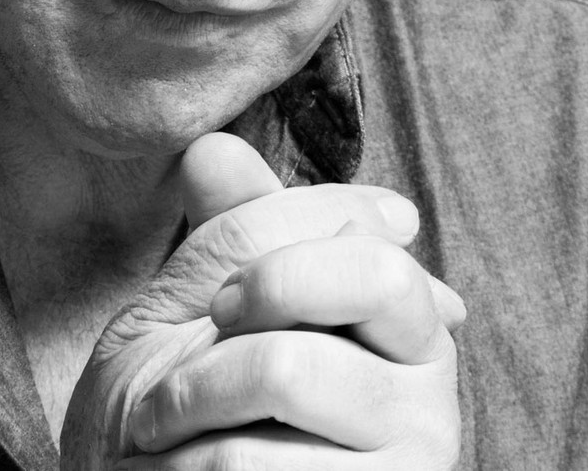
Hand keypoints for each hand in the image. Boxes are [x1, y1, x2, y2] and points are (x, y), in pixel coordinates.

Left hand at [59, 133, 464, 469]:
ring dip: (181, 409)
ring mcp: (406, 470)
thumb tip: (211, 149)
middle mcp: (427, 402)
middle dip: (219, 346)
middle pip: (323, 329)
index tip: (224, 303)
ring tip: (160, 437)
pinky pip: (249, 469)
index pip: (375, 261)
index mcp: (406, 328)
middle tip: (178, 383)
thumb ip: (232, 230)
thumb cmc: (194, 416)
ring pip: (279, 386)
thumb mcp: (203, 311)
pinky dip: (183, 467)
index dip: (279, 269)